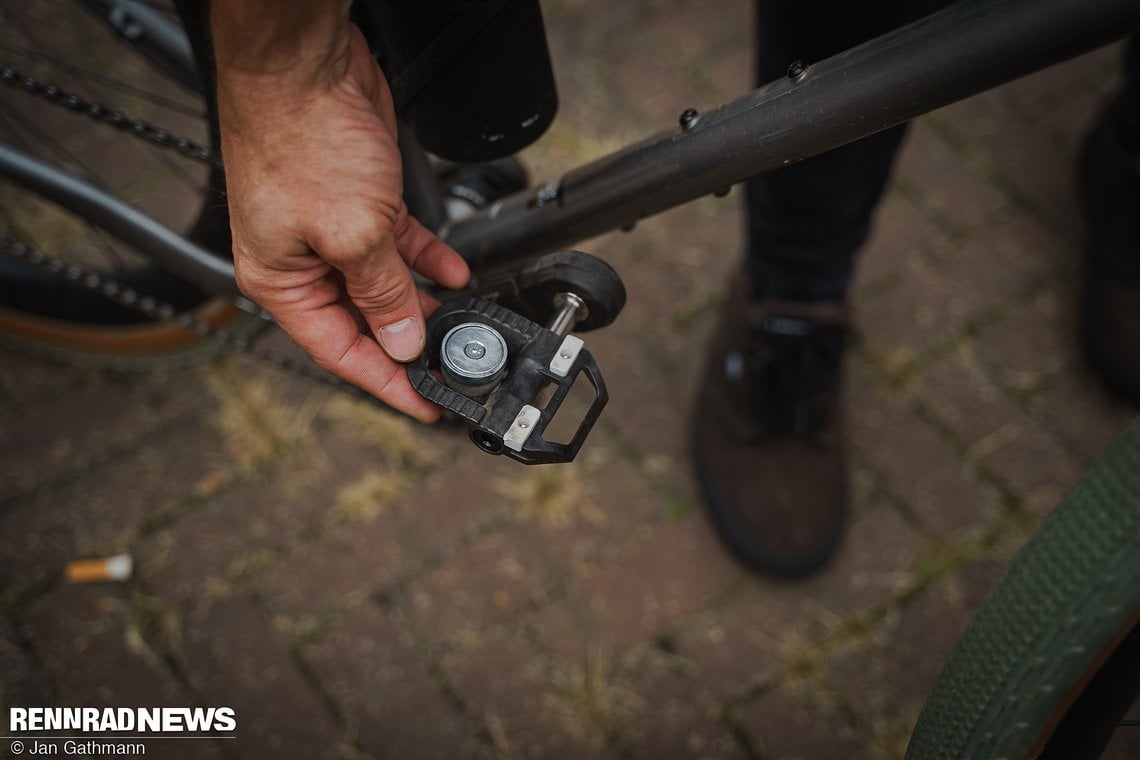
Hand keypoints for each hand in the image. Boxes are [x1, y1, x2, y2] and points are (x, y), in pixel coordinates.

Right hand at [216, 26, 468, 422]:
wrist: (307, 64)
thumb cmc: (302, 139)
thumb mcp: (354, 235)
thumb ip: (382, 294)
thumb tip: (401, 340)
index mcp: (281, 281)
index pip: (340, 352)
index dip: (386, 383)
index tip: (425, 406)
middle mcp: (302, 262)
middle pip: (363, 321)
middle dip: (408, 343)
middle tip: (454, 364)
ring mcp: (330, 231)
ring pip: (384, 285)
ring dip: (422, 303)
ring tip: (462, 324)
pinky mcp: (358, 201)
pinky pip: (397, 246)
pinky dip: (427, 260)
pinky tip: (456, 273)